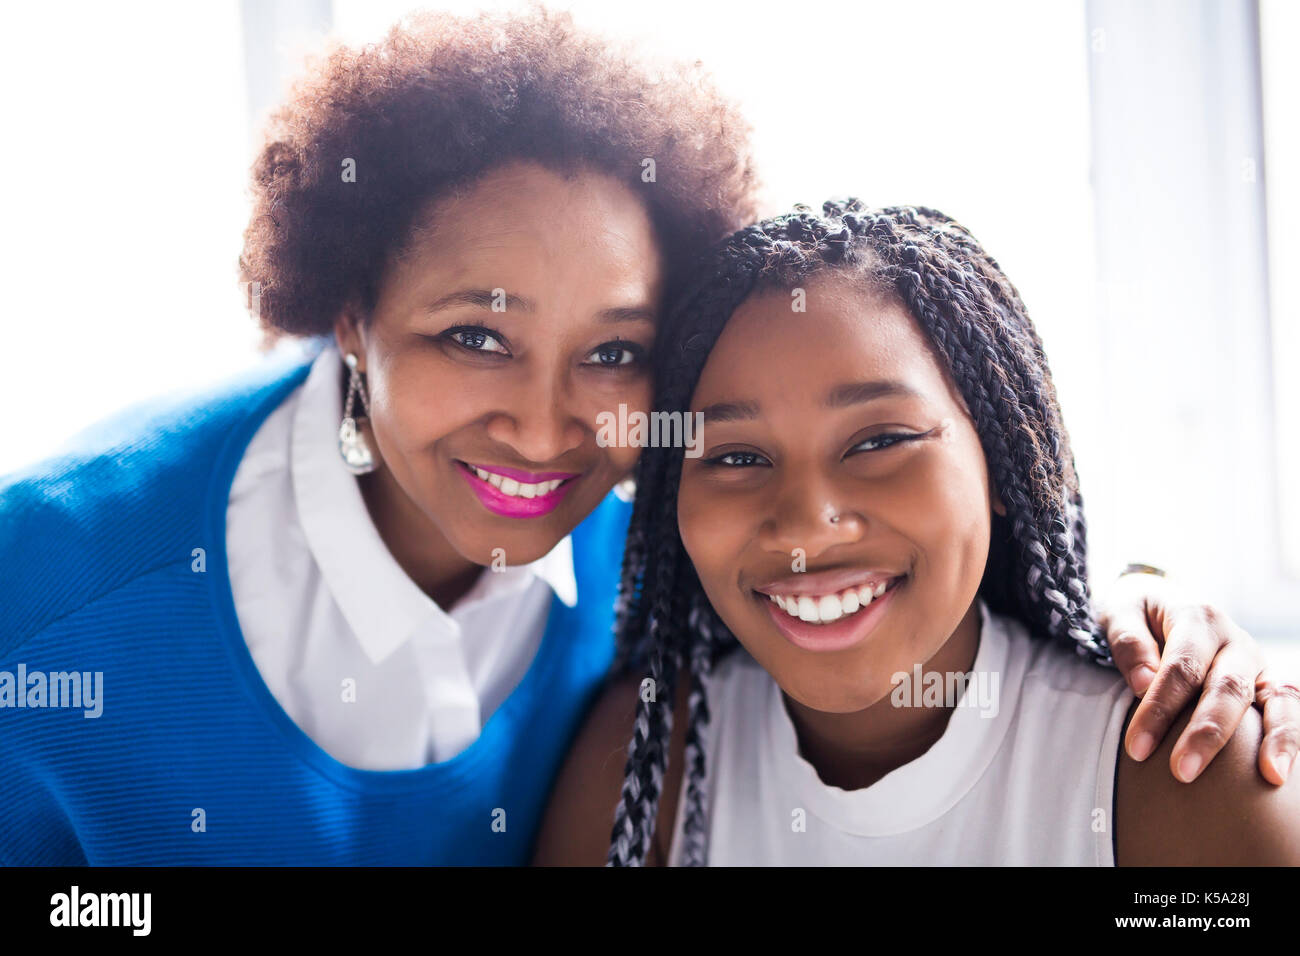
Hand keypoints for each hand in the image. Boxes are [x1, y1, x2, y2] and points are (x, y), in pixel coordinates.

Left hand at [1096, 570, 1299, 784]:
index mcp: (1197, 617)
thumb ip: (1128, 642)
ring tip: (1270, 776)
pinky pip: (1289, 708)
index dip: (1160, 708)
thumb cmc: (1137, 615)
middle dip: (1207, 732)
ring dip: (1273, 739)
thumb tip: (1142, 684)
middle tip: (1181, 772)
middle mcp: (1235, 640)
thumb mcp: (1118, 613)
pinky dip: (1290, 737)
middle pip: (1228, 687)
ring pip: (1276, 698)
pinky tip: (1281, 771)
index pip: (1182, 667)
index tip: (1136, 748)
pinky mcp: (1268, 684)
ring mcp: (1257, 663)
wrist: (1160, 603)